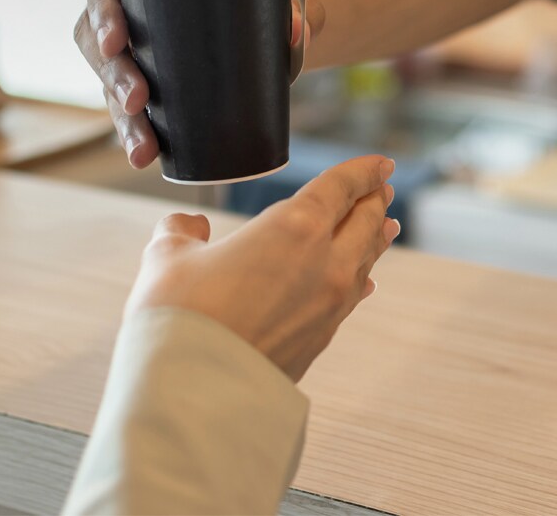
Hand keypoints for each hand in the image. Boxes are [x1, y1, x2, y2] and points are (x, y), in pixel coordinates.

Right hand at [74, 0, 324, 168]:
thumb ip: (290, 6)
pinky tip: (145, 156)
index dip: (102, 15)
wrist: (268, 27)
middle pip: (100, 46)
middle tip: (136, 100)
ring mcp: (135, 57)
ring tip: (142, 148)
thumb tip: (297, 27)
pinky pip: (131, 112)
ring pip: (111, 86)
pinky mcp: (148, 89)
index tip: (116, 40)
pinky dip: (137, 134)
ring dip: (123, 119)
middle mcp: (130, 18)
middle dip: (114, 76)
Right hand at [125, 155, 398, 382]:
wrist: (194, 394)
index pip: (341, 187)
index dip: (363, 171)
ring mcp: (329, 303)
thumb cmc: (179, 315)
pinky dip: (360, 278)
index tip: (380, 163)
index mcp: (295, 226)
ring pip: (366, 258)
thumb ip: (181, 232)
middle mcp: (325, 261)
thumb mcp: (168, 257)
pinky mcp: (323, 337)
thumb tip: (188, 226)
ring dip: (377, 236)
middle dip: (375, 200)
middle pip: (365, 220)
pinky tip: (364, 280)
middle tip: (383, 188)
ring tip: (388, 225)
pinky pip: (353, 295)